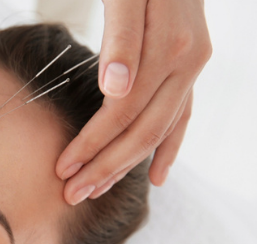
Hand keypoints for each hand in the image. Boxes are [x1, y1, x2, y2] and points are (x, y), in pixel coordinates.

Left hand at [55, 0, 211, 204]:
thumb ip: (122, 36)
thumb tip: (116, 88)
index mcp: (169, 45)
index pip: (123, 112)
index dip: (92, 144)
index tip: (62, 170)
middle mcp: (189, 59)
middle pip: (143, 129)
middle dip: (105, 166)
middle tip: (71, 194)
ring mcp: (194, 64)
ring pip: (160, 128)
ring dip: (127, 164)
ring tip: (97, 190)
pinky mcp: (190, 65)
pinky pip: (182, 115)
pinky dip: (168, 146)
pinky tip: (156, 175)